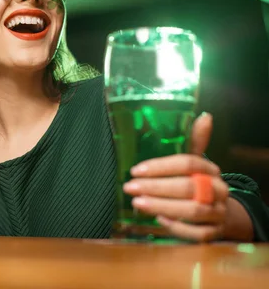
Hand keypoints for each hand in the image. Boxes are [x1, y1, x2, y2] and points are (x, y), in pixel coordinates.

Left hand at [123, 113, 230, 241]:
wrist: (220, 212)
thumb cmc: (198, 183)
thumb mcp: (194, 162)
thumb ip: (193, 141)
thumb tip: (204, 116)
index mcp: (211, 170)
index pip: (188, 163)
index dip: (160, 166)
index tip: (135, 170)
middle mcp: (218, 191)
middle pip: (188, 188)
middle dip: (156, 188)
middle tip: (130, 187)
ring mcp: (218, 213)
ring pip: (192, 211)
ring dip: (162, 207)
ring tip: (138, 203)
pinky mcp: (214, 233)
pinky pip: (197, 234)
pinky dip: (177, 228)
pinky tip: (159, 221)